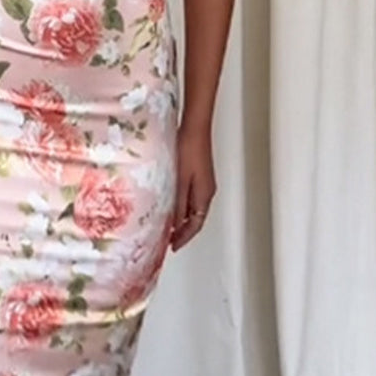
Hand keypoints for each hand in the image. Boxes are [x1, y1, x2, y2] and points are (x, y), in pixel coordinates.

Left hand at [170, 124, 216, 251]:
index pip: (195, 224)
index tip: (173, 246)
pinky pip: (192, 198)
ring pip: (194, 209)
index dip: (184, 237)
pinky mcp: (200, 175)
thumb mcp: (180, 181)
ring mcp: (205, 183)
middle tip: (169, 240)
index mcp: (204, 195)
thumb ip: (178, 203)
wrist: (195, 129)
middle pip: (196, 218)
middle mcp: (207, 192)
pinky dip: (183, 207)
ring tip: (168, 227)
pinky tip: (172, 205)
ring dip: (182, 219)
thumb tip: (175, 224)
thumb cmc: (188, 151)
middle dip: (183, 231)